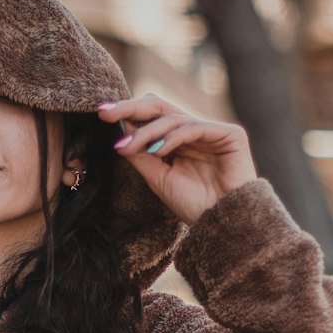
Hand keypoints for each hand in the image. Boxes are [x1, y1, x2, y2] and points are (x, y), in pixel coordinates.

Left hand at [96, 93, 257, 225]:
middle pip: (160, 107)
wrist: (224, 225)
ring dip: (147, 132)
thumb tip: (119, 132)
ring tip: (128, 146)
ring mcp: (213, 131)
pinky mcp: (230, 134)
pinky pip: (194, 127)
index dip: (128, 114)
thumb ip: (142, 155)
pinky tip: (157, 150)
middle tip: (106, 113)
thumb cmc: (194, 206)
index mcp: (179, 140)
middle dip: (131, 109)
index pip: (152, 117)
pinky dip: (173, 137)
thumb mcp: (159, 178)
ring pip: (173, 118)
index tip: (101, 115)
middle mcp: (195, 131)